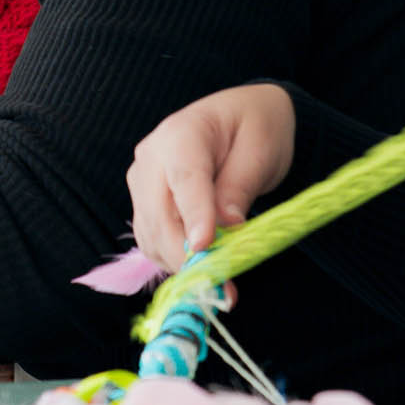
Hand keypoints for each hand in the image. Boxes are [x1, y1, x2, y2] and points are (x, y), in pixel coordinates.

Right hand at [126, 83, 294, 272]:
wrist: (242, 117)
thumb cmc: (256, 127)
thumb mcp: (261, 150)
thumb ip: (240, 186)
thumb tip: (226, 226)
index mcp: (181, 133)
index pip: (183, 179)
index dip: (193, 216)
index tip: (204, 248)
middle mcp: (151, 157)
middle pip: (158, 215)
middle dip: (187, 255)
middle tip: (223, 287)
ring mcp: (142, 181)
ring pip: (151, 234)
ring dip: (181, 263)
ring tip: (220, 282)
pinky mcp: (144, 203)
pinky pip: (151, 240)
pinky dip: (173, 260)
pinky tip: (203, 267)